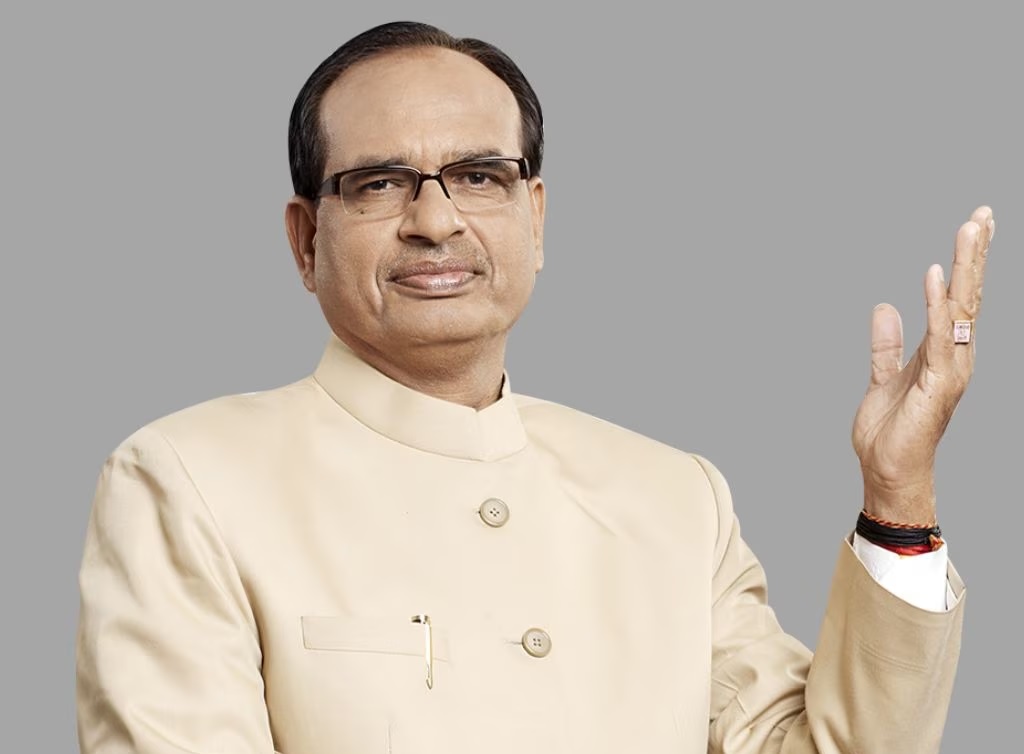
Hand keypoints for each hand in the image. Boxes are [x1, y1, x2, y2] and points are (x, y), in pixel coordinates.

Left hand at [852, 206, 993, 524]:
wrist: (887, 470)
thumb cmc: (890, 431)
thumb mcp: (882, 377)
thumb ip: (886, 345)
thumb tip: (884, 308)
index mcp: (942, 351)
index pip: (957, 298)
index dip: (966, 262)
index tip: (974, 225)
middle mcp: (955, 355)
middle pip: (968, 295)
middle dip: (975, 254)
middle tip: (983, 213)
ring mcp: (952, 368)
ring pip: (961, 308)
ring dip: (965, 268)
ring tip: (970, 229)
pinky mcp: (939, 383)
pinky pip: (940, 336)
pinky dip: (938, 306)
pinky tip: (936, 276)